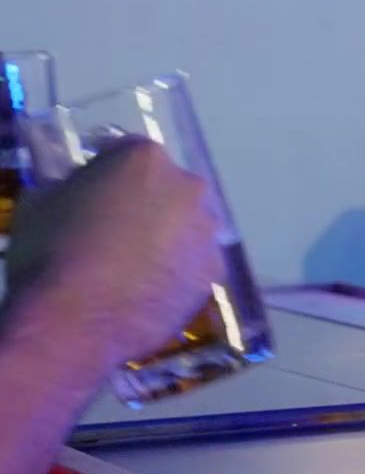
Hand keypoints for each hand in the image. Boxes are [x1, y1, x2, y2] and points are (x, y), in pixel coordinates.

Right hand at [4, 139, 222, 377]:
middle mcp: (188, 187)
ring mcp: (206, 231)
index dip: (105, 172)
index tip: (91, 191)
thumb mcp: (40, 202)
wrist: (77, 321)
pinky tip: (151, 287)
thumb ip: (67, 183)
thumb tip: (76, 186)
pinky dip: (177, 269)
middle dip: (144, 202)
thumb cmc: (51, 253)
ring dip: (167, 236)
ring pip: (186, 225)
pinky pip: (194, 262)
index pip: (126, 153)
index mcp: (145, 158)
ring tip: (134, 264)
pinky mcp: (214, 271)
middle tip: (115, 230)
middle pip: (165, 187)